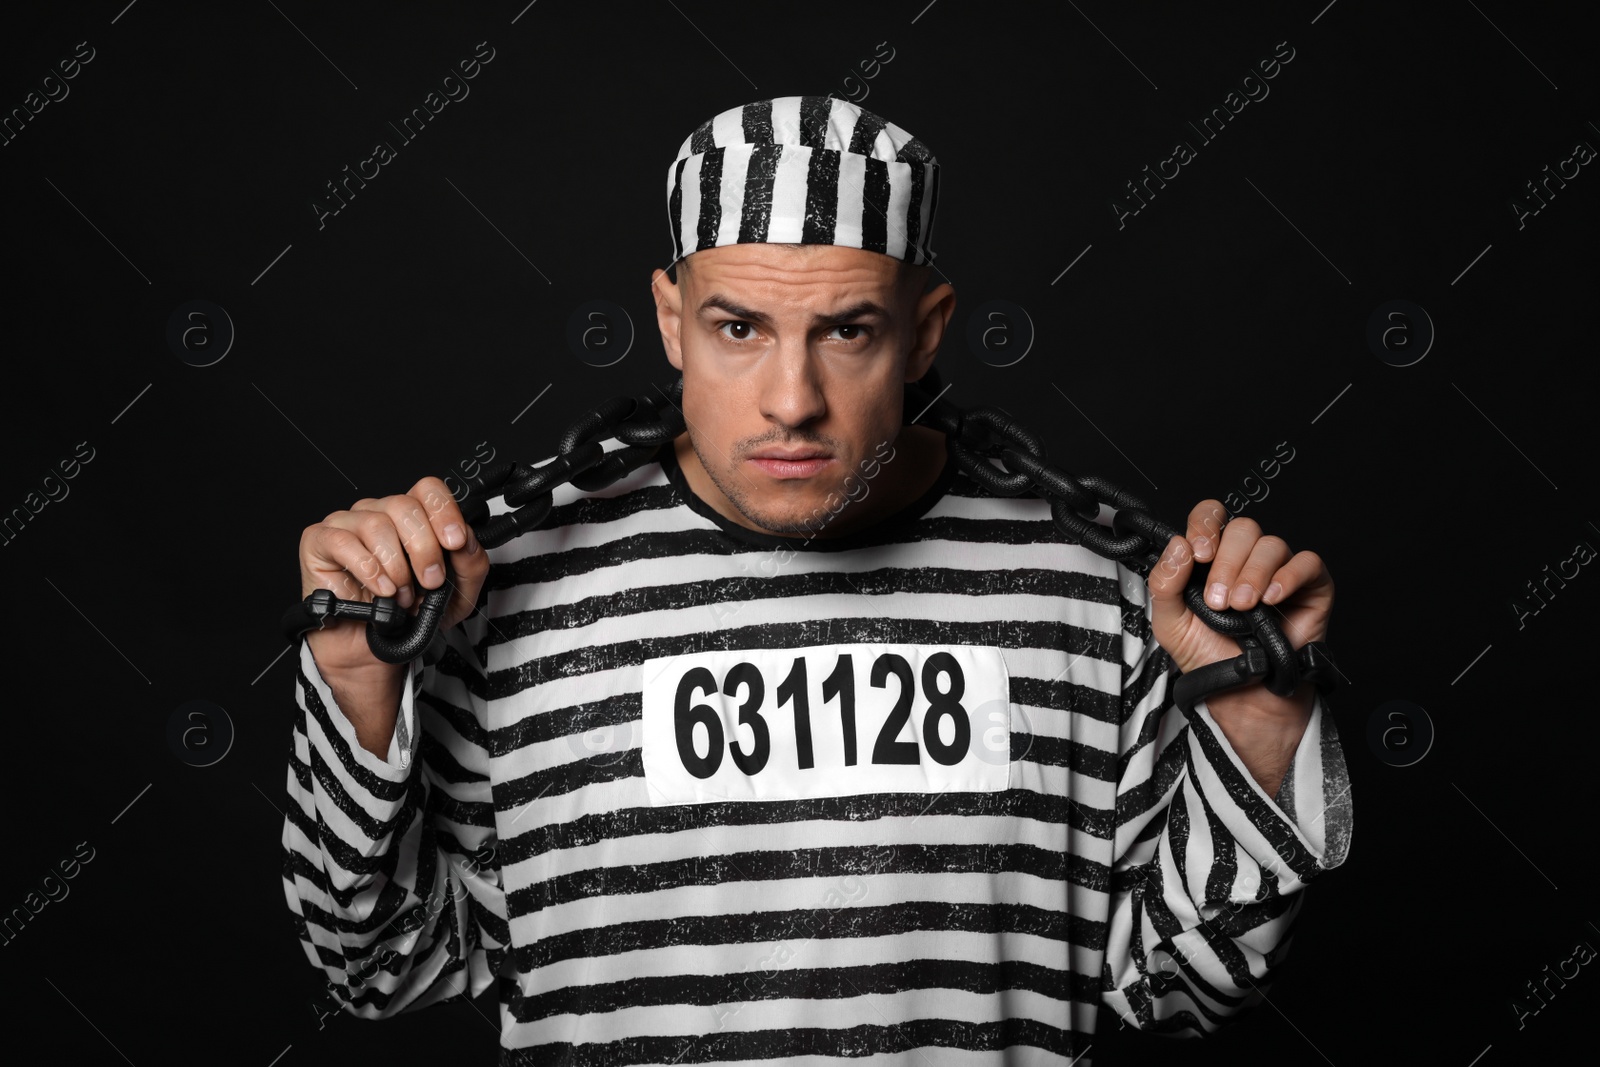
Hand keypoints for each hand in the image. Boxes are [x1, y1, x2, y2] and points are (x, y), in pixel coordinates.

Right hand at [297, 476, 489, 674]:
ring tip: (401, 593)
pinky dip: (369, 569)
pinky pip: (344, 541)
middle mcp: (380, 513)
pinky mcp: (320, 540)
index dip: (444, 511)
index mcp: (413, 518)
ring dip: (396, 566)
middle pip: (405, 505)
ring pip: (377, 523)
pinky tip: (380, 589)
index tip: (454, 541)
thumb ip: (471, 565)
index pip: (428, 490)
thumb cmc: (409, 615)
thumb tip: (466, 539)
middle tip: (429, 580)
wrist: (373, 648)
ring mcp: (348, 523)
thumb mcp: (457, 596)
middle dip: (424, 548)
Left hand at [1147, 499, 1333, 700]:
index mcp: (1212, 557)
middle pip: (1243, 528)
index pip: (1212, 516)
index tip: (1198, 553)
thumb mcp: (1169, 622)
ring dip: (1252, 574)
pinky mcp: (1311, 586)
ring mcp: (1280, 570)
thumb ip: (1164, 583)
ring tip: (1242, 607)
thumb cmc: (1206, 655)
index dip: (1205, 524)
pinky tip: (1271, 599)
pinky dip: (1288, 577)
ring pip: (1272, 544)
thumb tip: (1177, 545)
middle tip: (1218, 600)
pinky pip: (1307, 562)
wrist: (1239, 693)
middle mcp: (1246, 558)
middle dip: (1227, 562)